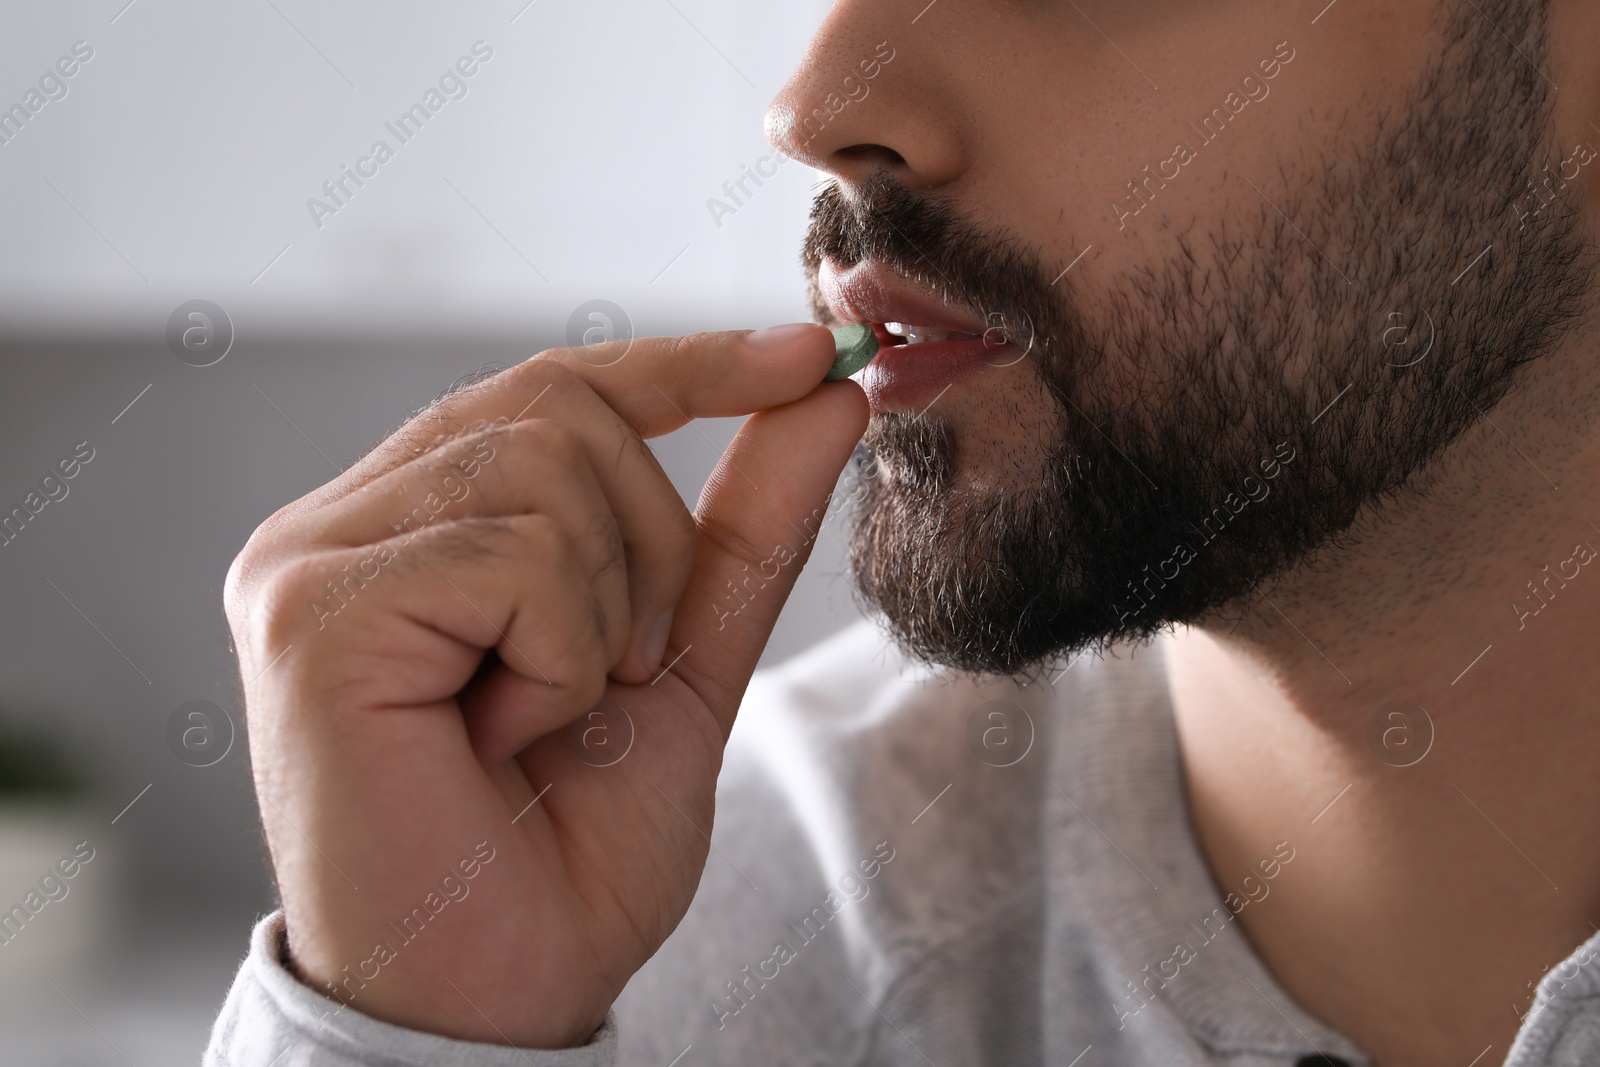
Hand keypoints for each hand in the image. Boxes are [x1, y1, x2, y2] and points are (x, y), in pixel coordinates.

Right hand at [223, 325, 867, 1046]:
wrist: (504, 993)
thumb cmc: (571, 841)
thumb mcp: (685, 656)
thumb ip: (741, 523)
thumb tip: (825, 390)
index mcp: (412, 525)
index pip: (552, 386)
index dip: (686, 363)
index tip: (808, 354)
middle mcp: (339, 523)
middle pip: (560, 408)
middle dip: (649, 547)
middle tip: (616, 676)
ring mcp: (307, 560)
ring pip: (543, 469)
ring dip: (603, 612)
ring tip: (545, 715)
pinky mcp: (308, 611)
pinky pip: (513, 553)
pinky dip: (561, 653)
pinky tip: (500, 736)